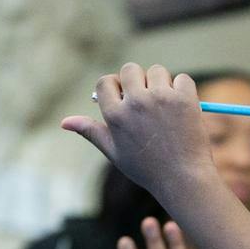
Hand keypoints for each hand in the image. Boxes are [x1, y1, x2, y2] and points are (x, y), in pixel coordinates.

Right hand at [60, 63, 220, 198]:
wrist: (183, 179)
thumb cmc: (147, 169)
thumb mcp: (114, 152)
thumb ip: (91, 131)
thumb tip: (64, 122)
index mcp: (115, 115)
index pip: (105, 82)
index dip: (114, 86)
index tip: (124, 96)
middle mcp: (136, 102)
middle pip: (130, 69)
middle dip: (137, 80)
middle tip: (146, 100)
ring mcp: (161, 98)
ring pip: (157, 71)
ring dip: (161, 83)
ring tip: (165, 107)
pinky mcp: (185, 98)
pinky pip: (182, 79)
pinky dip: (182, 89)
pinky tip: (181, 109)